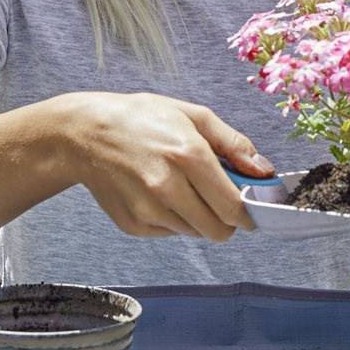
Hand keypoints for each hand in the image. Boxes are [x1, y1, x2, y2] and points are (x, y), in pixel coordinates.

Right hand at [62, 92, 269, 240]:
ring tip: (182, 188)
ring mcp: (147, 210)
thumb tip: (264, 171)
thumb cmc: (143, 118)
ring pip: (195, 233)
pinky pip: (169, 233)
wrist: (85, 133)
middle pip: (218, 231)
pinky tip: (158, 194)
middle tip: (219, 200)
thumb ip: (234, 144)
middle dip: (227, 220)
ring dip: (198, 218)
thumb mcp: (194, 116)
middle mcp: (168, 187)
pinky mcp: (132, 225)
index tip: (250, 208)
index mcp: (189, 155)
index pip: (234, 208)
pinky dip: (173, 220)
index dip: (248, 213)